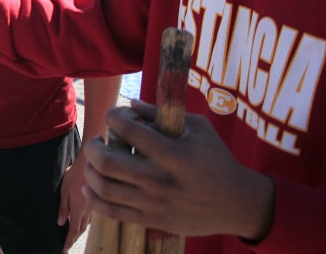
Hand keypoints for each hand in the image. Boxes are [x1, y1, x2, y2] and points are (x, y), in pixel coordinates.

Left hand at [57, 154, 92, 250]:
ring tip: (73, 234)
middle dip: (74, 238)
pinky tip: (82, 219)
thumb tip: (59, 223)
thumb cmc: (73, 176)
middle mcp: (87, 211)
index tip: (64, 250)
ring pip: (87, 223)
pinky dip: (85, 221)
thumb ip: (63, 208)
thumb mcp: (64, 192)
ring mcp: (93, 206)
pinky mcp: (95, 200)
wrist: (90, 164)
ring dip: (80, 230)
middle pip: (80, 229)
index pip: (73, 231)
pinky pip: (90, 216)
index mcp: (77, 210)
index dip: (68, 242)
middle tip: (67, 244)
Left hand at [82, 101, 274, 239]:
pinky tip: (91, 185)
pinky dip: (94, 198)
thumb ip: (163, 115)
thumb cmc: (217, 159)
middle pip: (108, 163)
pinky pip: (112, 212)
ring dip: (89, 170)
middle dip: (92, 146)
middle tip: (96, 140)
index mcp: (173, 154)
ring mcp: (154, 204)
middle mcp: (160, 180)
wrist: (236, 203)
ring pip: (105, 189)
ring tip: (93, 161)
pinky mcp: (152, 221)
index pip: (129, 131)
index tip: (114, 115)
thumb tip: (132, 104)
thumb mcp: (198, 128)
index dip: (113, 117)